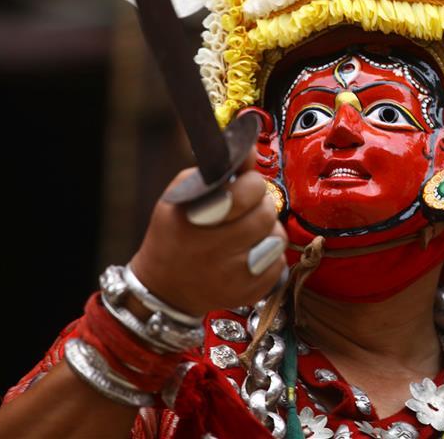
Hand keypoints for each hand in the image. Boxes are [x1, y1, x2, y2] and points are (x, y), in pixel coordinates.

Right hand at [129, 148, 286, 315]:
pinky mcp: (247, 293)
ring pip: (277, 238)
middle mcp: (213, 249)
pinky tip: (248, 255)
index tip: (246, 184)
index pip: (247, 190)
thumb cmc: (175, 233)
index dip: (252, 183)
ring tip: (247, 232)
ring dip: (267, 231)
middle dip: (262, 204)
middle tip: (249, 207)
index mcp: (194, 218)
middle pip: (267, 213)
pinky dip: (268, 256)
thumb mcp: (183, 195)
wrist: (164, 288)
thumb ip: (220, 170)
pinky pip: (279, 264)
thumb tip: (251, 149)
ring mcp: (231, 275)